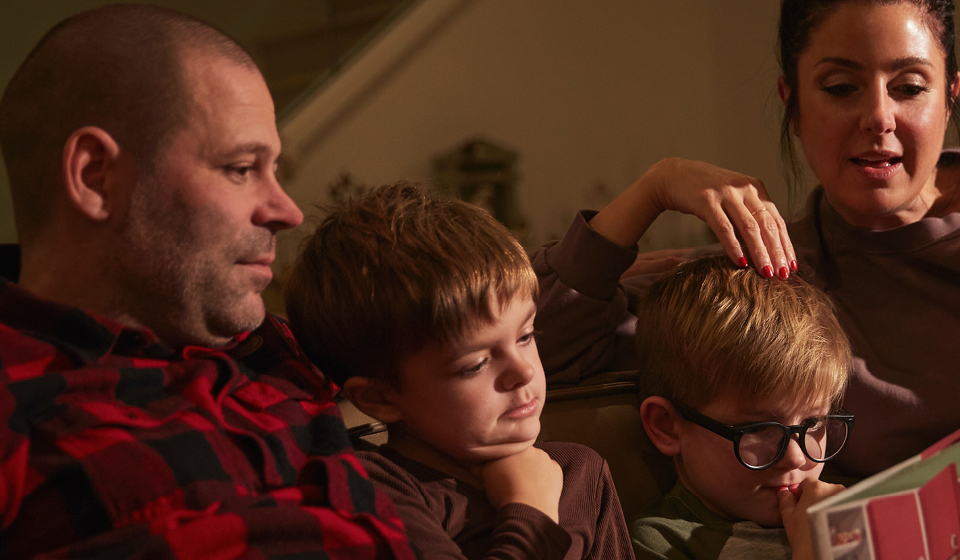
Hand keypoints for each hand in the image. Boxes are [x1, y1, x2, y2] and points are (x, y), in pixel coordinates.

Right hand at [479, 446, 562, 522]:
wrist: (528, 509)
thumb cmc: (503, 493)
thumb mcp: (486, 477)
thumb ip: (482, 465)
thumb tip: (475, 462)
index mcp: (512, 447)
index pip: (507, 448)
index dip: (504, 459)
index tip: (502, 470)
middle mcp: (530, 447)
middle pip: (523, 453)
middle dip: (519, 462)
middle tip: (514, 478)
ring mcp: (546, 458)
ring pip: (537, 461)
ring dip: (533, 469)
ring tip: (527, 486)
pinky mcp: (557, 469)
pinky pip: (550, 470)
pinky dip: (546, 477)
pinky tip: (539, 489)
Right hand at [589, 157, 795, 277]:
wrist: (672, 175)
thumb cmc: (704, 191)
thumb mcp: (732, 197)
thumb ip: (749, 212)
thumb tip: (768, 243)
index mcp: (755, 187)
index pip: (776, 220)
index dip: (786, 244)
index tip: (792, 265)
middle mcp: (744, 188)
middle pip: (767, 225)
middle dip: (777, 252)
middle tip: (783, 275)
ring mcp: (725, 193)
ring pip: (749, 228)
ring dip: (760, 253)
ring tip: (766, 273)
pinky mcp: (706, 200)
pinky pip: (724, 228)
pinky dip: (734, 247)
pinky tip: (740, 262)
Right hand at [778, 478, 845, 559]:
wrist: (823, 553)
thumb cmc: (806, 536)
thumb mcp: (788, 516)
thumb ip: (785, 499)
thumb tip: (784, 492)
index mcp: (816, 487)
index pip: (806, 483)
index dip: (801, 493)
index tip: (800, 503)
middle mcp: (834, 490)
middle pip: (821, 489)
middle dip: (816, 499)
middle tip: (810, 514)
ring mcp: (847, 500)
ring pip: (833, 498)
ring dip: (827, 505)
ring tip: (822, 521)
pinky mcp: (856, 510)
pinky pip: (844, 506)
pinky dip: (838, 512)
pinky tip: (831, 524)